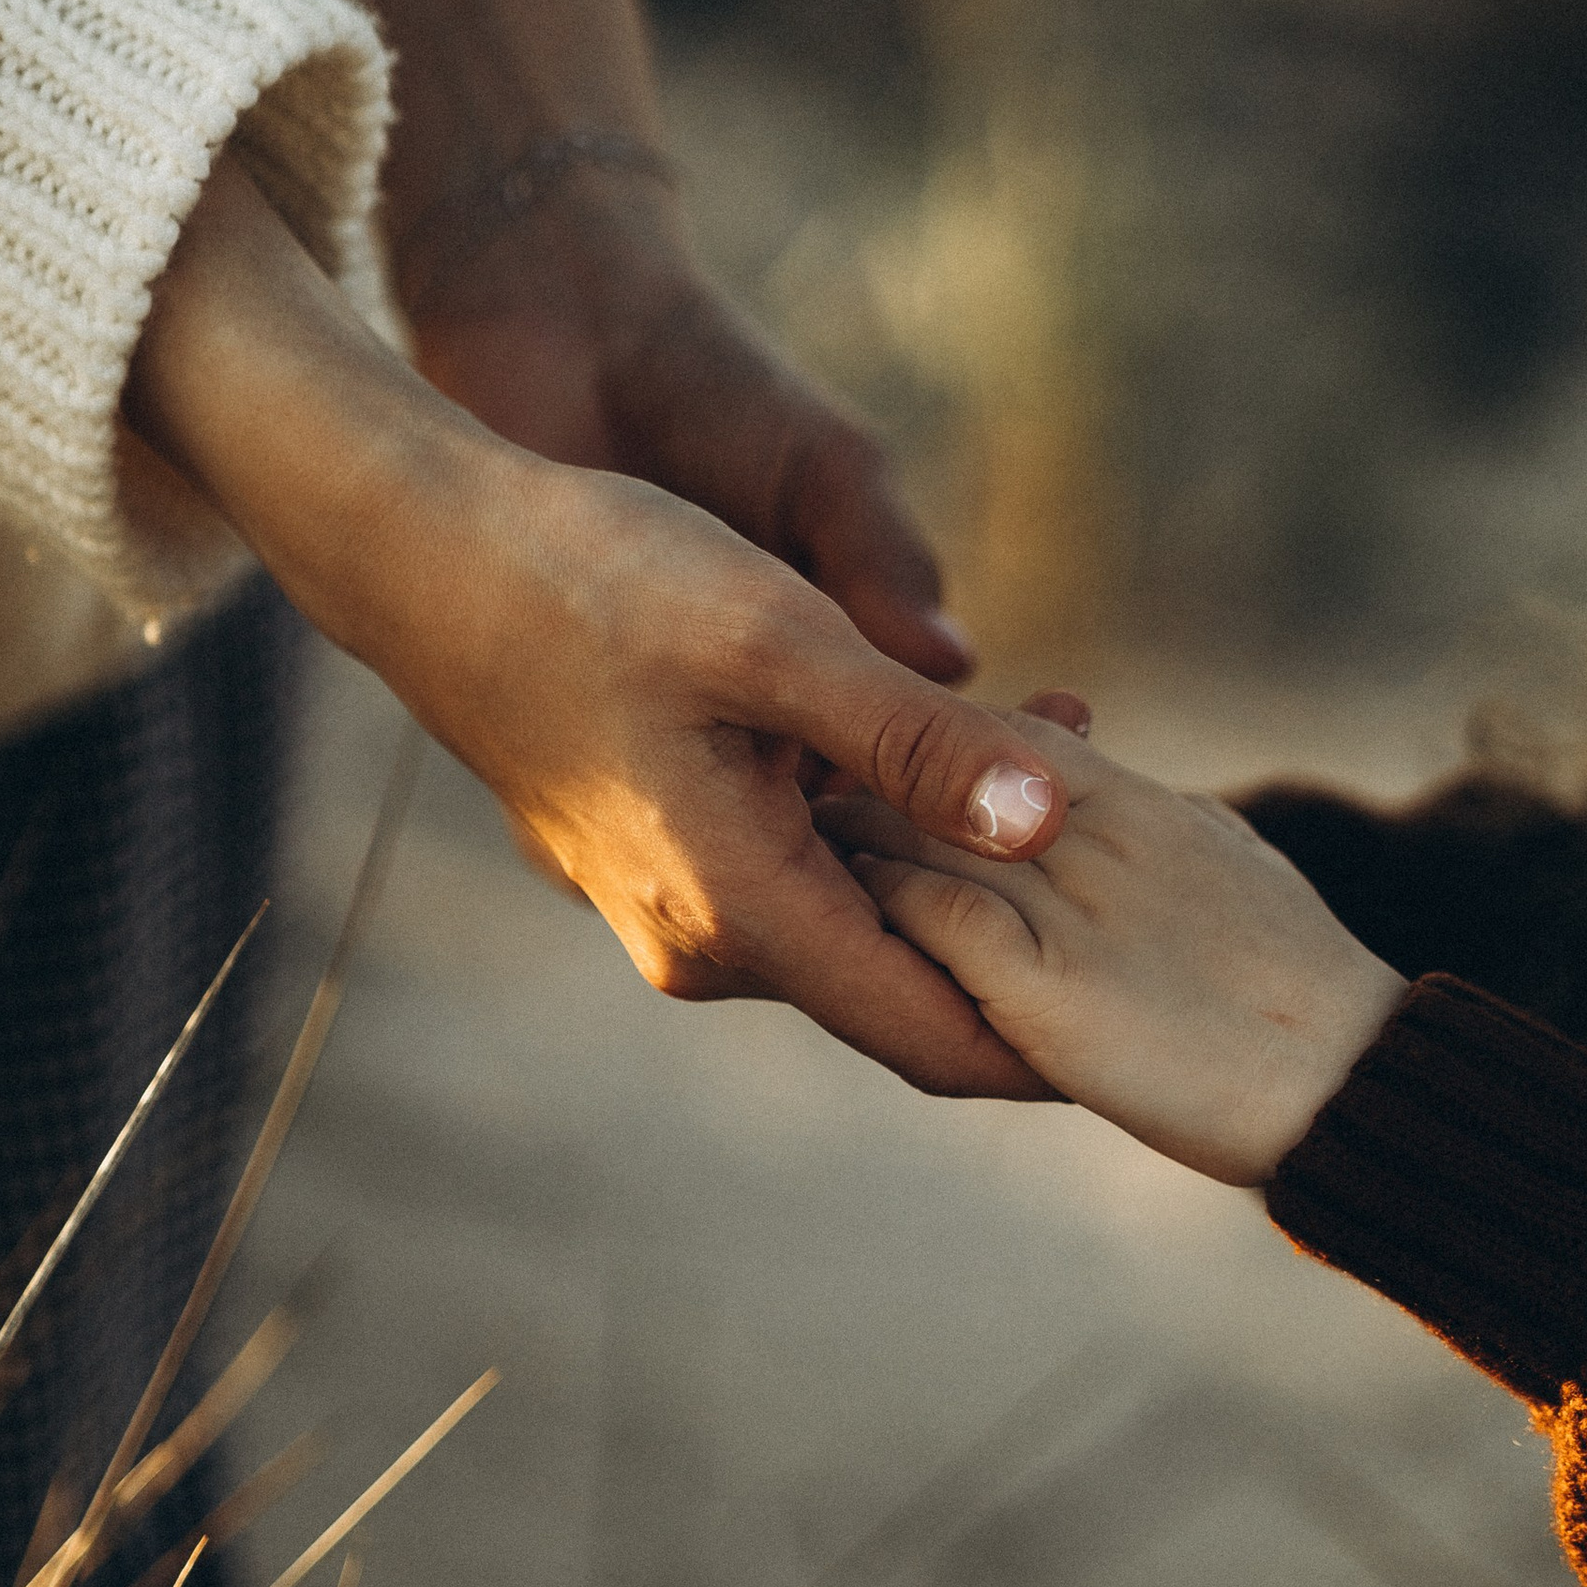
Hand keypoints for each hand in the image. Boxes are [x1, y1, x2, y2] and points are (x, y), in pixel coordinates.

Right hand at [129, 164, 1068, 1091]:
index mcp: (740, 915)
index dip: (1056, 1038)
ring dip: (965, 841)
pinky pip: (809, 858)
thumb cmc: (590, 577)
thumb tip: (1051, 824)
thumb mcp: (778, 641)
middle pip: (909, 973)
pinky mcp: (666, 844)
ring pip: (862, 903)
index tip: (1162, 1006)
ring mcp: (678, 899)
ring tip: (1072, 730)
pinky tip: (963, 724)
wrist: (424, 548)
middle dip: (1030, 910)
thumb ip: (920, 742)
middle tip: (1142, 815)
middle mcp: (706, 939)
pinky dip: (894, 810)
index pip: (934, 1036)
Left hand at [834, 714, 1407, 1181]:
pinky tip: (835, 911)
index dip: (934, 741)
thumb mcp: (1233, 864)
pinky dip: (885, 911)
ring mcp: (1075, 911)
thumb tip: (1125, 796)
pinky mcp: (1053, 994)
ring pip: (932, 842)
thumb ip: (1166, 825)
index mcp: (1143, 802)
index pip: (1009, 737)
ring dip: (855, 837)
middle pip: (949, 777)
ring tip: (790, 838)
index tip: (874, 750)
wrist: (1353, 1075)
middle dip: (869, 779)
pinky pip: (944, 927)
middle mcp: (1099, 838)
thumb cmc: (1308, 985)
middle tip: (796, 782)